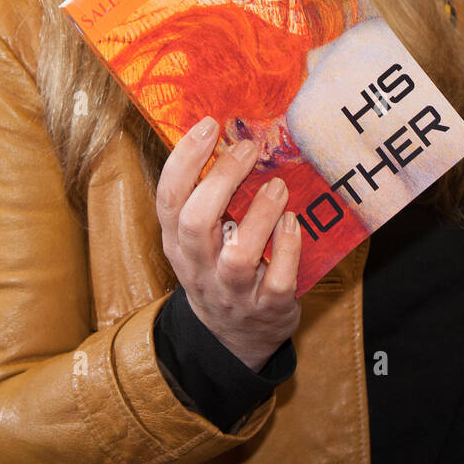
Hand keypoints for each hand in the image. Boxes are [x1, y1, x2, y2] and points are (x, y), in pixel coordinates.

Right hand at [156, 115, 301, 372]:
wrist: (235, 338)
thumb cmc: (219, 270)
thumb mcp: (200, 240)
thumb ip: (207, 198)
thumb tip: (225, 138)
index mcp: (178, 243)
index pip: (169, 197)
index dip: (185, 159)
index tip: (209, 125)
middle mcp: (199, 268)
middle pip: (196, 222)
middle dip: (222, 179)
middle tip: (249, 149)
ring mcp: (233, 292)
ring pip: (238, 256)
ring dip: (259, 215)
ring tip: (277, 186)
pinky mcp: (267, 308)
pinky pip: (279, 281)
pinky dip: (288, 249)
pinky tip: (293, 223)